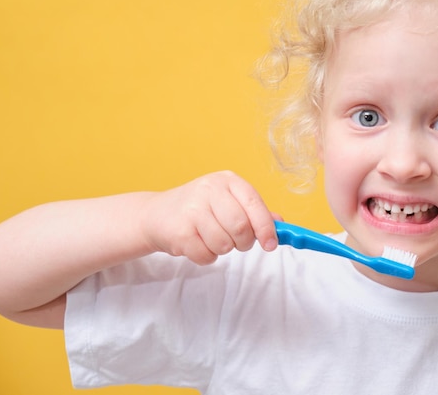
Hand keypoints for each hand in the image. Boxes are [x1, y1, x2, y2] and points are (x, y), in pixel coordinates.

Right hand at [140, 171, 279, 264]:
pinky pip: (206, 255)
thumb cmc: (199, 209)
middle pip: (241, 227)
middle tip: (235, 242)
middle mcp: (209, 189)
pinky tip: (197, 243)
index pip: (254, 204)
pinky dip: (206, 256)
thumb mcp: (228, 202)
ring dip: (222, 249)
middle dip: (243, 242)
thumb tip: (281, 224)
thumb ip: (254, 212)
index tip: (270, 244)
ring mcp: (192, 209)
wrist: (156, 214)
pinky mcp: (179, 230)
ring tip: (211, 239)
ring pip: (224, 244)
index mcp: (227, 180)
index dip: (265, 227)